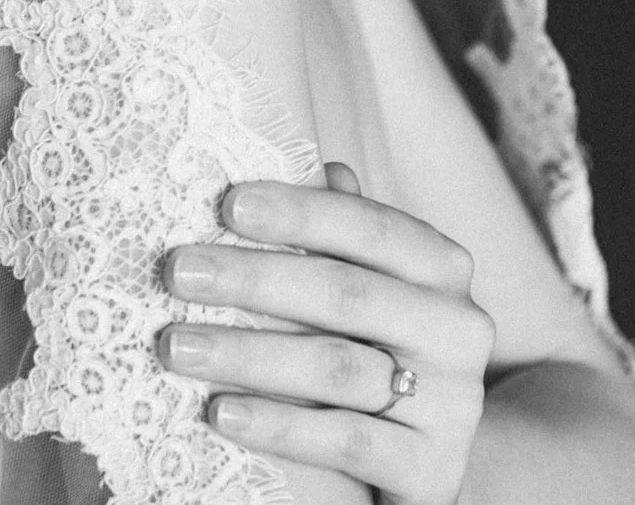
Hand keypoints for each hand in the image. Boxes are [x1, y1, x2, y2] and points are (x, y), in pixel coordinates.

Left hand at [159, 162, 493, 504]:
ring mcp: (452, 402)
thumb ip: (343, 236)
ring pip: (337, 368)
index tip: (226, 202)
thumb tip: (322, 166)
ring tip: (175, 345)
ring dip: (246, 354)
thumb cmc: (379, 353)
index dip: (300, 212)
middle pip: (345, 294)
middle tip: (177, 271)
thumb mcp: (366, 291)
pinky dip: (278, 425)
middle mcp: (458, 328)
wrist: (428, 459)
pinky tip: (220, 412)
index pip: (370, 226)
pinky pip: (345, 441)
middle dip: (253, 279)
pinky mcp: (433, 469)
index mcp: (442, 269)